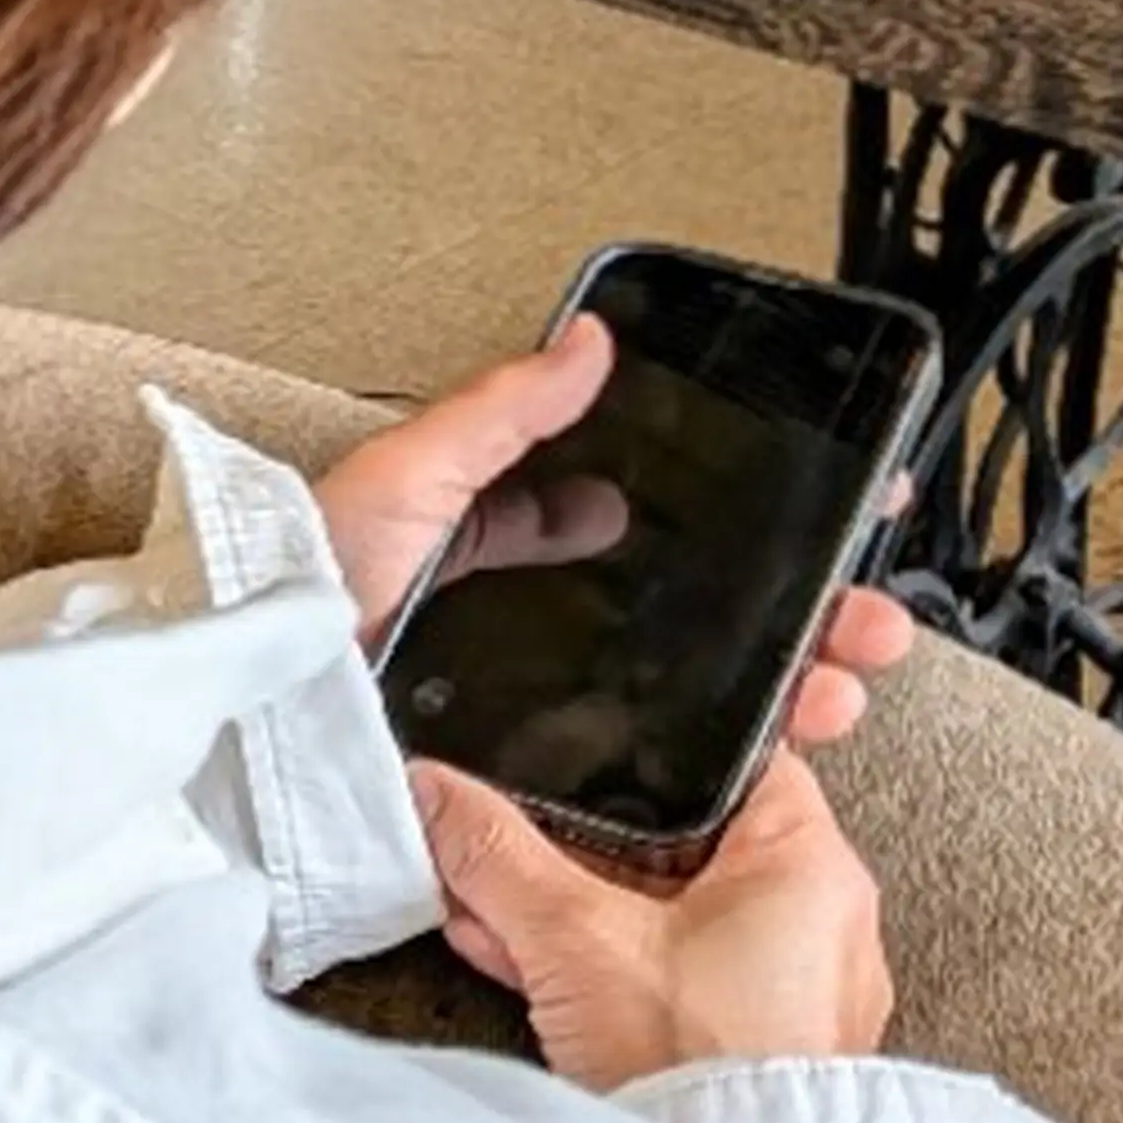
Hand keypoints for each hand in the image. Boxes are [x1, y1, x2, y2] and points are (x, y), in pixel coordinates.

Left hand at [316, 314, 910, 751]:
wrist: (255, 722)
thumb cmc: (306, 590)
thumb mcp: (403, 480)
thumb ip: (497, 414)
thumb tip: (589, 340)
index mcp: (505, 549)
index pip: (649, 529)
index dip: (749, 530)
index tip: (837, 522)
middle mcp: (532, 628)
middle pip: (696, 617)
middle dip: (799, 617)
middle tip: (867, 619)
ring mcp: (539, 706)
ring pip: (693, 696)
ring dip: (784, 687)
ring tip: (841, 685)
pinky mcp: (533, 782)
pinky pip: (643, 772)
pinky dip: (722, 762)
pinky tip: (773, 750)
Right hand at [411, 744, 892, 1090]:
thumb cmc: (702, 1070)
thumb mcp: (572, 934)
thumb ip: (495, 852)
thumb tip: (437, 794)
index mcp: (811, 864)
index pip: (730, 760)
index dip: (642, 752)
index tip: (577, 758)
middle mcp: (822, 923)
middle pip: (684, 843)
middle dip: (581, 850)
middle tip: (518, 847)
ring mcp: (795, 990)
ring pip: (671, 917)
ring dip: (580, 914)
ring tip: (501, 914)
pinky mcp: (758, 1044)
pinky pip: (676, 980)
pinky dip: (609, 969)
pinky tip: (532, 970)